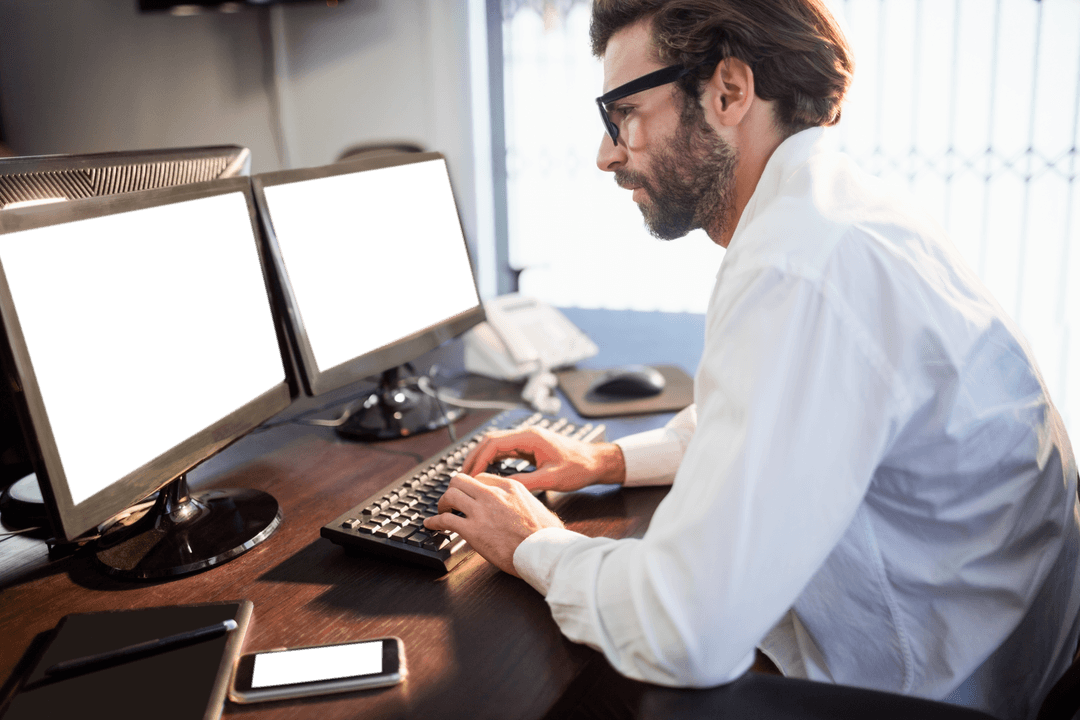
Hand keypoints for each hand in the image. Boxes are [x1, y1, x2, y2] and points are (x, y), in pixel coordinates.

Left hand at [423, 472, 563, 575]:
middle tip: (451, 501)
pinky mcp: (472, 530)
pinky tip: (431, 525)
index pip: (481, 477)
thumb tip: (522, 505)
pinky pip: (445, 520)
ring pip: (450, 495)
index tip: (468, 495)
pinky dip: (434, 521)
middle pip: (461, 480)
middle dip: (453, 489)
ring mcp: (481, 512)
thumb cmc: (546, 535)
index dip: (471, 487)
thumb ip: (524, 500)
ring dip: (442, 504)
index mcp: (509, 487)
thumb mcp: (537, 506)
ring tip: (442, 512)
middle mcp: (493, 494)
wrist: (543, 552)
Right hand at [460, 427, 625, 492]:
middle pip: (492, 441)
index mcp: (530, 437)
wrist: (596, 462)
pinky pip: (507, 450)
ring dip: (483, 457)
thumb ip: (526, 482)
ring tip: (471, 474)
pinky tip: (488, 471)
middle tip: (463, 475)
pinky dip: (494, 459)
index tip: (469, 474)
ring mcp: (529, 440)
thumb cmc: (579, 467)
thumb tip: (502, 488)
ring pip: (498, 444)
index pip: (495, 443)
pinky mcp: (531, 447)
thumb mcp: (551, 479)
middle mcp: (527, 435)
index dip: (479, 459)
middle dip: (475, 457)